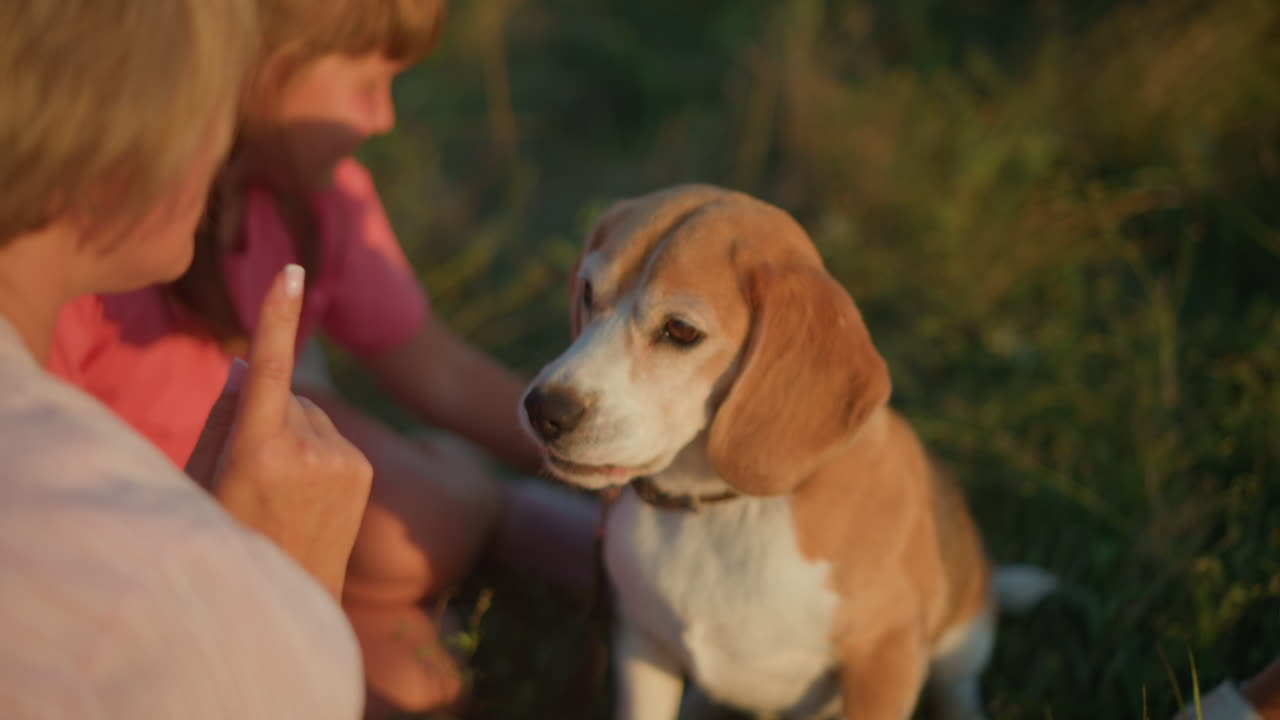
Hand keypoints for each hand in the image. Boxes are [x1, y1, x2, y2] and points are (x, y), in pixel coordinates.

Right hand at [187, 264, 372, 599]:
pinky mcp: (363, 467)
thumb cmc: (228, 536)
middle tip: (251, 470)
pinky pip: (332, 435)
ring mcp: (343, 459)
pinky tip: (306, 492)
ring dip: (294, 432)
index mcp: (258, 451)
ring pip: (310, 413)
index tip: (290, 272)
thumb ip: (224, 418)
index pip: (268, 369)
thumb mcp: (204, 480)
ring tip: (281, 488)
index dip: (276, 318)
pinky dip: (317, 449)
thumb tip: (247, 363)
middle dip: (267, 413)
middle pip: (284, 395)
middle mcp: (308, 449)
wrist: (289, 593)